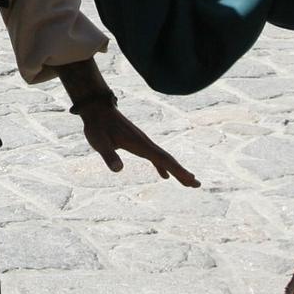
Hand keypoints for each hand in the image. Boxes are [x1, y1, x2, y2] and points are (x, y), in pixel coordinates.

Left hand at [73, 97, 198, 186]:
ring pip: (163, 158)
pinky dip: (161, 166)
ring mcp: (142, 142)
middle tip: (196, 184)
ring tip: (188, 181)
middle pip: (167, 159)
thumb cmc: (97, 126)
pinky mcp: (137, 142)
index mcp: (140, 144)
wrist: (97, 109)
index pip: (162, 159)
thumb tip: (117, 170)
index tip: (190, 179)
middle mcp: (145, 142)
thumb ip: (109, 155)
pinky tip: (164, 176)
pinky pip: (154, 156)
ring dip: (175, 169)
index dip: (177, 170)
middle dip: (182, 172)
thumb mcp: (99, 142)